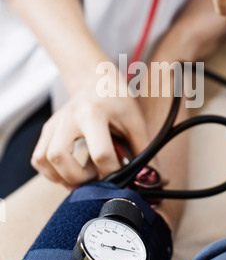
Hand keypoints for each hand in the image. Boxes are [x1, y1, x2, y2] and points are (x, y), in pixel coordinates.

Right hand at [31, 70, 148, 188]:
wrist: (95, 79)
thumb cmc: (117, 99)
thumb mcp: (135, 120)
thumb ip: (143, 151)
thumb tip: (153, 179)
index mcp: (94, 112)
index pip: (101, 153)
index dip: (114, 172)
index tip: (122, 175)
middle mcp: (69, 118)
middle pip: (60, 156)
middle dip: (80, 177)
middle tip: (97, 177)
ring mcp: (55, 124)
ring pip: (44, 160)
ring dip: (63, 177)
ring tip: (84, 176)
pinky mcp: (48, 130)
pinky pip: (39, 159)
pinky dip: (51, 173)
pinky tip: (70, 172)